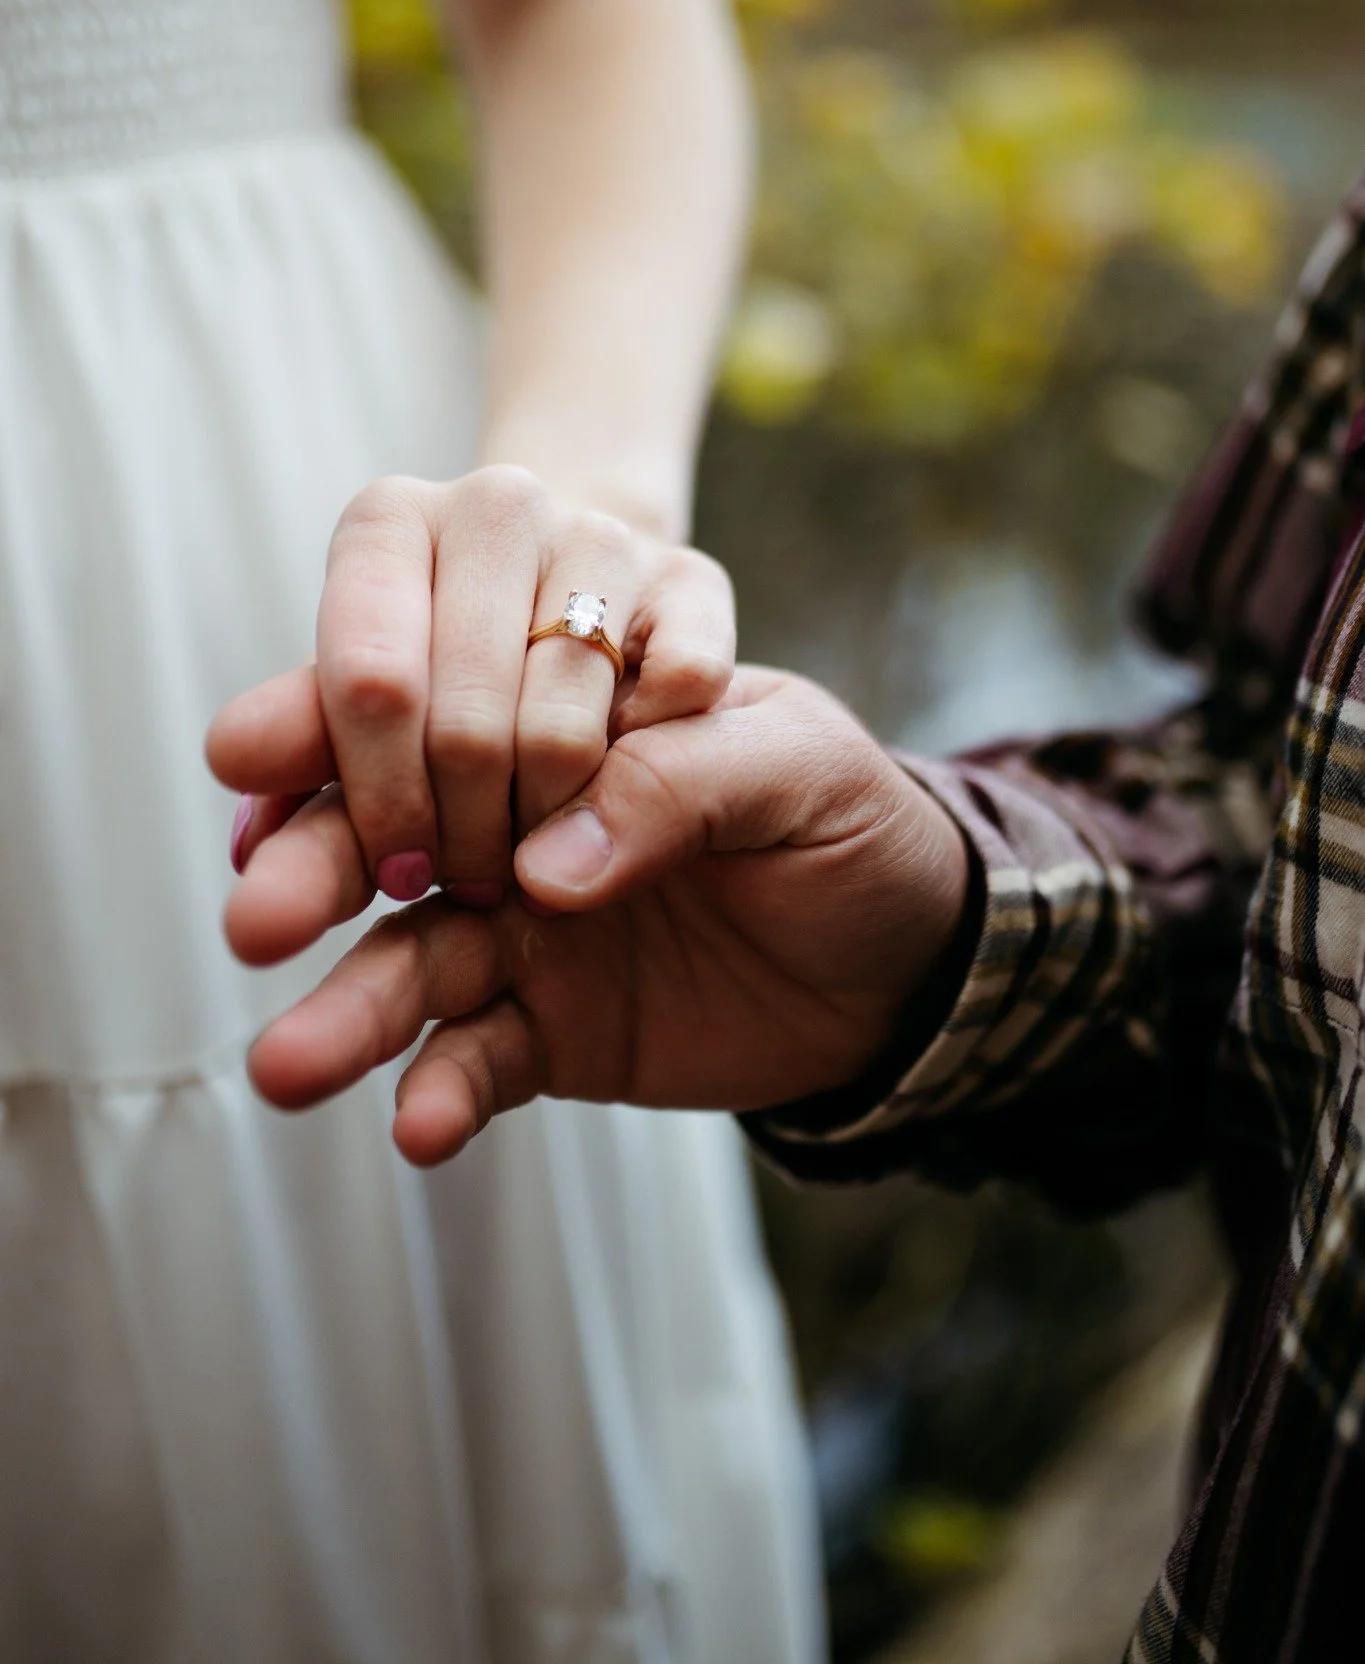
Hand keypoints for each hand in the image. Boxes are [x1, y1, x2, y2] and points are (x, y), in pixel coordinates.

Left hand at [207, 466, 735, 905]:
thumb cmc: (465, 696)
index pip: (370, 683)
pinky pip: (674, 704)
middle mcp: (495, 504)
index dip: (380, 799)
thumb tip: (233, 756)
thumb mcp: (374, 727)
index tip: (396, 870)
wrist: (601, 639)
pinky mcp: (698, 582)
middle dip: (461, 836)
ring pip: (566, 732)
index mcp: (387, 523)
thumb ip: (308, 746)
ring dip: (548, 829)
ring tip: (538, 855)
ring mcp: (605, 537)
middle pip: (466, 725)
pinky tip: (626, 782)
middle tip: (466, 881)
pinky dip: (649, 773)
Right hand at [237, 669, 970, 1166]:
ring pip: (410, 961)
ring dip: (348, 1008)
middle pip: (389, 833)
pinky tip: (418, 1126)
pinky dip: (443, 1092)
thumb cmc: (853, 821)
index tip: (258, 755)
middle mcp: (517, 820)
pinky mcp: (550, 1032)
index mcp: (563, 719)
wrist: (913, 958)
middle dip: (315, 865)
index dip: (340, 720)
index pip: (433, 698)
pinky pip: (478, 1062)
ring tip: (288, 1064)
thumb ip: (680, 781)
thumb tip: (548, 868)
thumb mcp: (797, 763)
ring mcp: (525, 929)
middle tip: (258, 912)